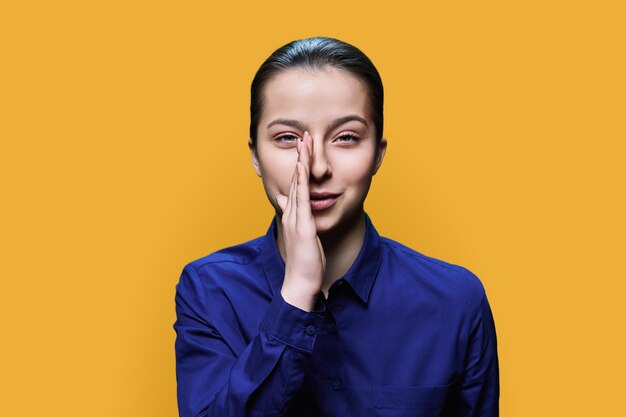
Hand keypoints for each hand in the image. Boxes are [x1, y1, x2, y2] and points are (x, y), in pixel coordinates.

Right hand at [275, 131, 325, 310]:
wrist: (301, 281)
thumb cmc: (305, 261)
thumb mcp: (302, 235)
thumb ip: (297, 218)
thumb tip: (288, 203)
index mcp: (293, 214)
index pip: (297, 184)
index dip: (300, 165)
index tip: (304, 148)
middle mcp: (292, 212)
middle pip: (296, 178)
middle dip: (300, 156)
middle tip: (304, 136)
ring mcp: (295, 217)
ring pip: (298, 183)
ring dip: (300, 161)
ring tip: (304, 142)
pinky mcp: (302, 224)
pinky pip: (301, 198)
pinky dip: (301, 180)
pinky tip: (302, 166)